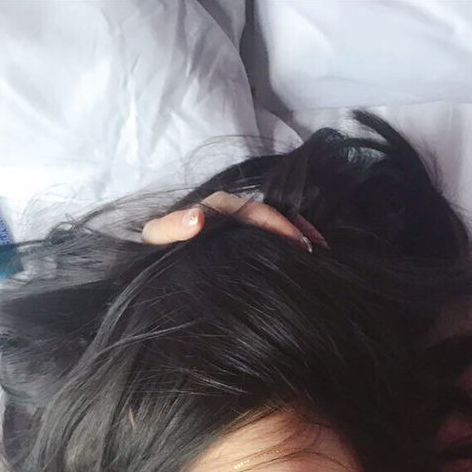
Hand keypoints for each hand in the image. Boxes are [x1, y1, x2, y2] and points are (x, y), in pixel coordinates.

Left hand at [140, 191, 327, 249]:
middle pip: (273, 216)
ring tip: (325, 255)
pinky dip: (290, 248)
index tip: (299, 244)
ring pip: (275, 228)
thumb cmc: (151, 249)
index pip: (255, 212)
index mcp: (215, 207)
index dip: (279, 225)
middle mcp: (231, 213)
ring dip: (301, 238)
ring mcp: (238, 229)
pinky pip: (271, 241)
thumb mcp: (155, 238)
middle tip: (323, 250)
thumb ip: (170, 228)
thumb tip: (197, 218)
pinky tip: (307, 262)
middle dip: (300, 230)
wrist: (146, 263)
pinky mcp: (243, 244)